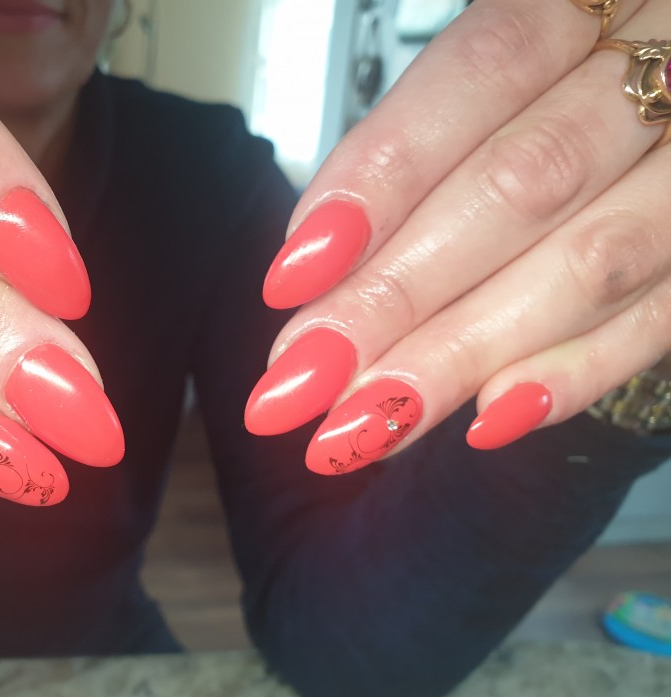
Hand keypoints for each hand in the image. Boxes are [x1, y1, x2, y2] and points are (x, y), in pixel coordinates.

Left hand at [245, 0, 670, 472]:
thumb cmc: (574, 74)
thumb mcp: (509, 68)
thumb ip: (431, 138)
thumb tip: (320, 256)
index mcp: (588, 1)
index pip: (480, 75)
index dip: (381, 179)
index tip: (294, 274)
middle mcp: (659, 75)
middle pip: (519, 187)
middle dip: (396, 296)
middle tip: (304, 378)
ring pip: (591, 262)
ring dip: (462, 354)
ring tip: (364, 423)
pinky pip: (667, 314)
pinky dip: (578, 370)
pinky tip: (488, 419)